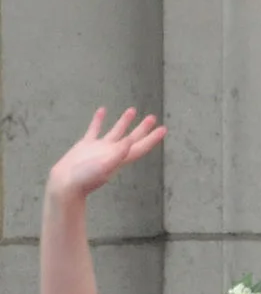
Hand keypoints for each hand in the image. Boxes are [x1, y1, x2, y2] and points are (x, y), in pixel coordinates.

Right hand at [47, 108, 165, 201]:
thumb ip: (118, 153)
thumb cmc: (85, 178)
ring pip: (115, 132)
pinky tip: (102, 110)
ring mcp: (99, 148)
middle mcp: (113, 153)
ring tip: (132, 110)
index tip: (164, 129)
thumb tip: (131, 140)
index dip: (153, 138)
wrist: (65, 184)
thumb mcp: (105, 166)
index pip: (141, 146)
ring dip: (124, 121)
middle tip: (153, 117)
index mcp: (121, 158)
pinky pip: (94, 129)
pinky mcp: (85, 146)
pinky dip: (98, 120)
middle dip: (143, 128)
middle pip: (133, 138)